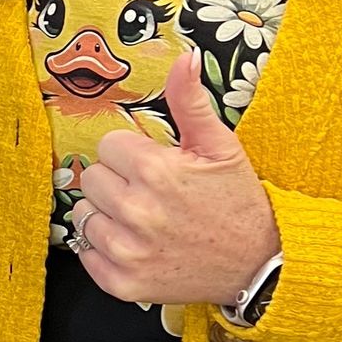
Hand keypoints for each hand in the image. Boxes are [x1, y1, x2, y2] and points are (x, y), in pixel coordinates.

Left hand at [72, 51, 279, 305]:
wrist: (258, 263)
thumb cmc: (237, 201)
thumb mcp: (220, 145)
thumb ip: (191, 102)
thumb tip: (183, 58)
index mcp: (156, 171)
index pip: (107, 145)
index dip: (132, 154)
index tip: (155, 166)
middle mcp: (137, 212)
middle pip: (91, 178)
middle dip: (117, 182)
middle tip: (151, 194)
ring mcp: (128, 251)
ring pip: (84, 216)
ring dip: (107, 215)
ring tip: (143, 220)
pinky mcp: (123, 283)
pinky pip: (86, 255)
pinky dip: (104, 250)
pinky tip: (136, 244)